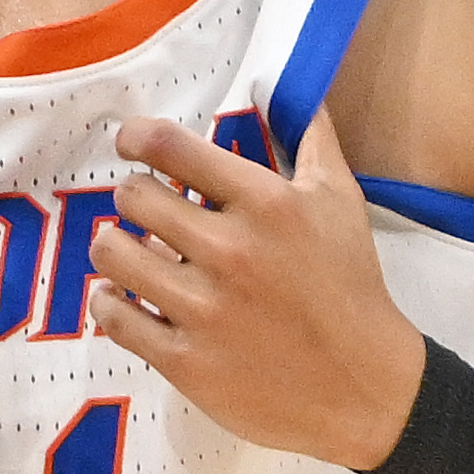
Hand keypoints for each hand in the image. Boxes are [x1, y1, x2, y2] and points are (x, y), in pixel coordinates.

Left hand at [87, 112, 421, 464]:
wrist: (364, 387)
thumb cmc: (351, 287)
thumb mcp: (342, 202)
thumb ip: (313, 139)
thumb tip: (289, 87)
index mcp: (265, 203)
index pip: (171, 148)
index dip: (136, 138)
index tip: (131, 144)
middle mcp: (229, 250)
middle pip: (132, 197)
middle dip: (133, 198)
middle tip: (147, 213)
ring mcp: (203, 308)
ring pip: (112, 252)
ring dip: (114, 247)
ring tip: (131, 253)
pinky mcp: (184, 360)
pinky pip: (114, 316)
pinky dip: (110, 302)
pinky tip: (124, 297)